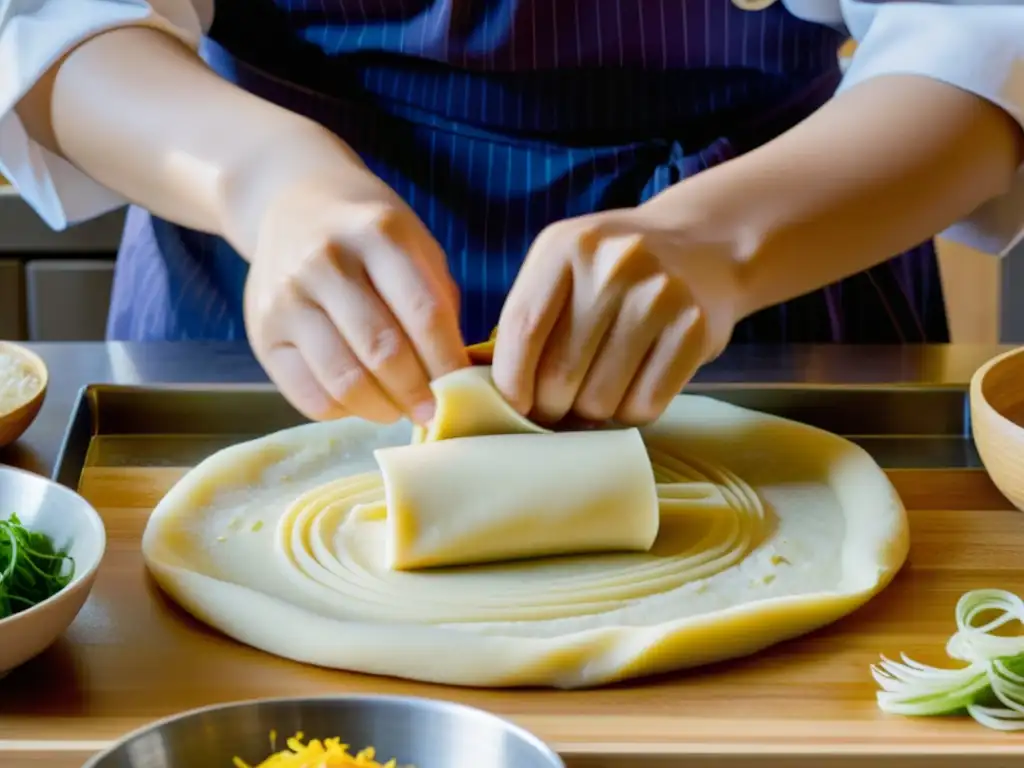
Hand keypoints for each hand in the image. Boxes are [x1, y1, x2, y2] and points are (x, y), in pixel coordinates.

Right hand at [240, 151, 467, 423]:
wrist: (293, 205)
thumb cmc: (370, 238)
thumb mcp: (415, 246)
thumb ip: (438, 301)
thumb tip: (456, 375)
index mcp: (377, 234)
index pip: (423, 312)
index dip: (448, 361)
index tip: (463, 389)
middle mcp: (325, 261)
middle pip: (382, 351)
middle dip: (416, 393)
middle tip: (432, 411)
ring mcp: (287, 297)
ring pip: (343, 380)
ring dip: (381, 408)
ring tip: (398, 409)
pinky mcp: (262, 333)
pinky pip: (308, 395)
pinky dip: (343, 411)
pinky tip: (360, 401)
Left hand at [491, 204, 742, 425]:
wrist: (703, 247)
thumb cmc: (615, 271)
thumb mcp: (564, 266)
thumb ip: (529, 316)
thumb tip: (497, 395)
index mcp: (566, 246)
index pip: (523, 331)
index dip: (511, 383)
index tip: (513, 409)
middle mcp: (614, 265)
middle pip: (560, 374)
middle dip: (550, 407)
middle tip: (557, 408)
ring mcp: (659, 296)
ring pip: (601, 399)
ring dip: (592, 413)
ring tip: (597, 393)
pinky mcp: (695, 330)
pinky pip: (645, 405)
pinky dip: (631, 412)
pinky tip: (631, 390)